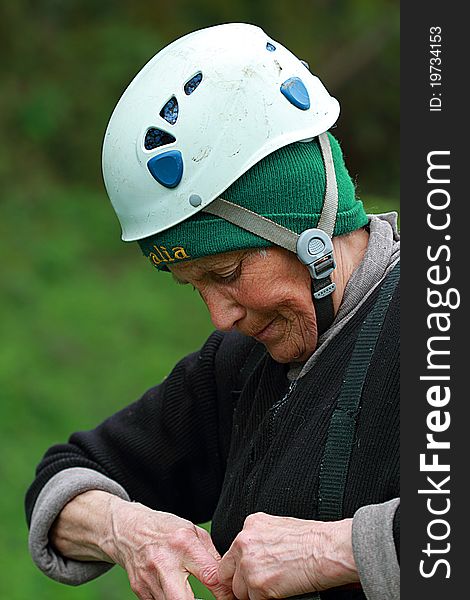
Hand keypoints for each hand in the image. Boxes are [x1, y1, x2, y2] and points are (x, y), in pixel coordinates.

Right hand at [51, 491, 233, 599]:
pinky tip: (178, 594)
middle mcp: (164, 563)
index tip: (231, 596)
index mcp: (183, 544)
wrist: (128, 530)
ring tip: (197, 598)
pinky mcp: (139, 591)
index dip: (224, 592)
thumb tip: (227, 577)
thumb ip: (210, 554)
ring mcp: (149, 580)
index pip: (210, 576)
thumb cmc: (165, 529)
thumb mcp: (192, 531)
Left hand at [218, 512, 358, 599]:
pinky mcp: (257, 584)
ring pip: (239, 590)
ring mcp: (248, 564)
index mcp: (250, 524)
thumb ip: (261, 538)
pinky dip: (266, 599)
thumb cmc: (312, 538)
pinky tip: (281, 589)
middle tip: (259, 583)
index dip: (240, 566)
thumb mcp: (280, 527)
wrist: (325, 550)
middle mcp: (244, 542)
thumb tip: (257, 551)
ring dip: (254, 592)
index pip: (233, 551)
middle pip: (228, 571)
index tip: (249, 572)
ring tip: (275, 584)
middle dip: (240, 580)